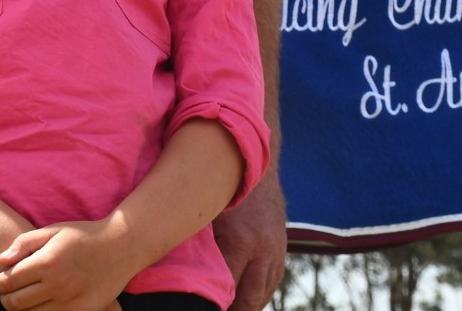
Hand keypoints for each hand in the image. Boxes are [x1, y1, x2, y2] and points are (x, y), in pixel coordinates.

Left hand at [0, 220, 138, 310]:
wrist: (120, 247)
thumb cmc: (83, 236)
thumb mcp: (53, 230)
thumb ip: (24, 243)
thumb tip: (2, 260)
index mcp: (46, 262)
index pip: (8, 281)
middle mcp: (56, 285)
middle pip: (15, 302)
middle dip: (4, 297)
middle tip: (5, 291)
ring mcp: (69, 302)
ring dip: (20, 308)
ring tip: (21, 296)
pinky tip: (40, 303)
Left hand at [212, 170, 285, 310]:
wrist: (254, 165)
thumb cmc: (220, 188)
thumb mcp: (205, 213)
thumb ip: (199, 245)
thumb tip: (179, 274)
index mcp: (240, 241)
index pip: (228, 288)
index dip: (215, 302)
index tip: (198, 305)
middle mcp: (263, 251)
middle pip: (249, 299)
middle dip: (234, 310)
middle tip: (217, 310)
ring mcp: (276, 252)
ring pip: (263, 294)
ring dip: (247, 306)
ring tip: (228, 308)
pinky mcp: (282, 250)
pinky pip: (272, 283)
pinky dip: (259, 295)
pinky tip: (244, 301)